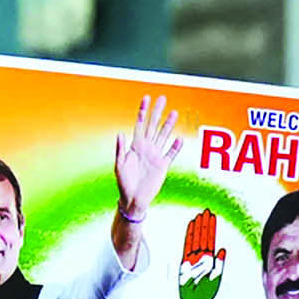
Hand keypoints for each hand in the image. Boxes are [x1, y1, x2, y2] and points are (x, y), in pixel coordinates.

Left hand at [112, 92, 188, 222]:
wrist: (132, 199)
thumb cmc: (124, 183)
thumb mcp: (119, 165)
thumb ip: (120, 149)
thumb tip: (120, 133)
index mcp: (135, 146)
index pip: (140, 125)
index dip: (142, 112)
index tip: (146, 98)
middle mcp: (146, 148)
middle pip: (153, 126)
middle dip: (157, 112)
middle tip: (163, 98)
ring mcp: (155, 155)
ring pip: (163, 136)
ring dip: (168, 125)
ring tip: (174, 113)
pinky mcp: (162, 165)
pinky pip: (170, 154)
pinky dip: (175, 147)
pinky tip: (179, 138)